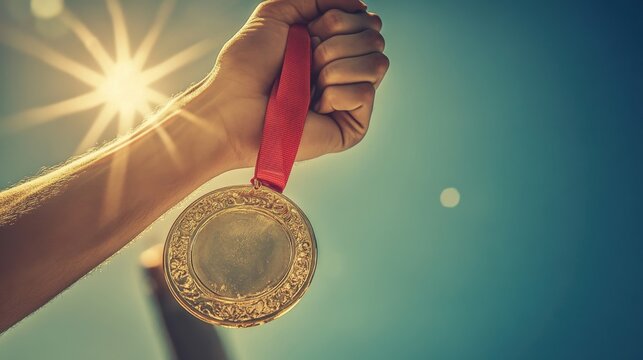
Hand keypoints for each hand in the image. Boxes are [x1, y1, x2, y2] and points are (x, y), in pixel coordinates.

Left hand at [193, 0, 388, 167]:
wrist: (233, 103)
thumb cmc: (248, 63)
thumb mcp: (279, 12)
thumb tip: (361, 6)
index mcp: (333, 45)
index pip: (368, 21)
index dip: (338, 19)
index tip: (308, 31)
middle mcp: (346, 71)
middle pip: (376, 39)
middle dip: (335, 42)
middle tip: (305, 59)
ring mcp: (350, 100)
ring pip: (377, 63)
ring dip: (334, 66)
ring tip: (308, 82)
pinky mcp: (352, 127)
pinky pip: (364, 92)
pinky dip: (335, 93)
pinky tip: (314, 105)